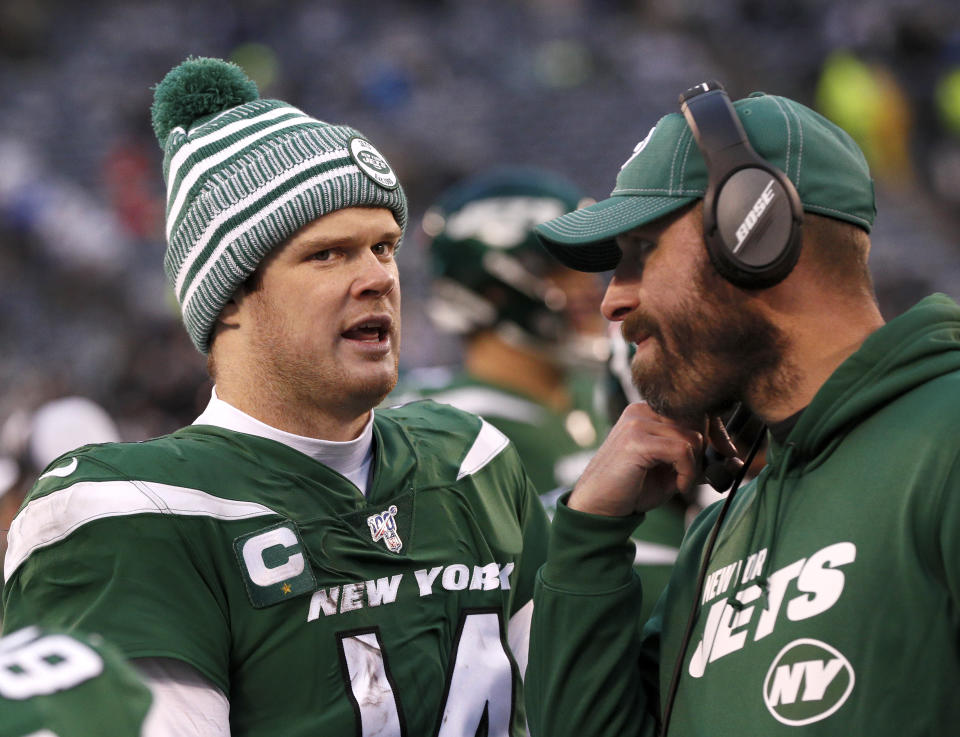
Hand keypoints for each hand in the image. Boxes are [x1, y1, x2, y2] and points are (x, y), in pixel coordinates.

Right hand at [567, 403, 740, 516]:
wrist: (598, 506)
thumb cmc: (632, 488)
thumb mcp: (670, 470)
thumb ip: (696, 459)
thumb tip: (734, 460)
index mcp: (647, 411)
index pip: (694, 408)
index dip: (716, 430)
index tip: (727, 454)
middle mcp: (641, 410)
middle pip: (697, 420)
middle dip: (710, 449)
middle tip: (704, 476)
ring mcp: (637, 423)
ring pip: (692, 436)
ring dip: (695, 466)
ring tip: (682, 484)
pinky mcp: (636, 440)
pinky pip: (682, 450)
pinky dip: (688, 473)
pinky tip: (678, 488)